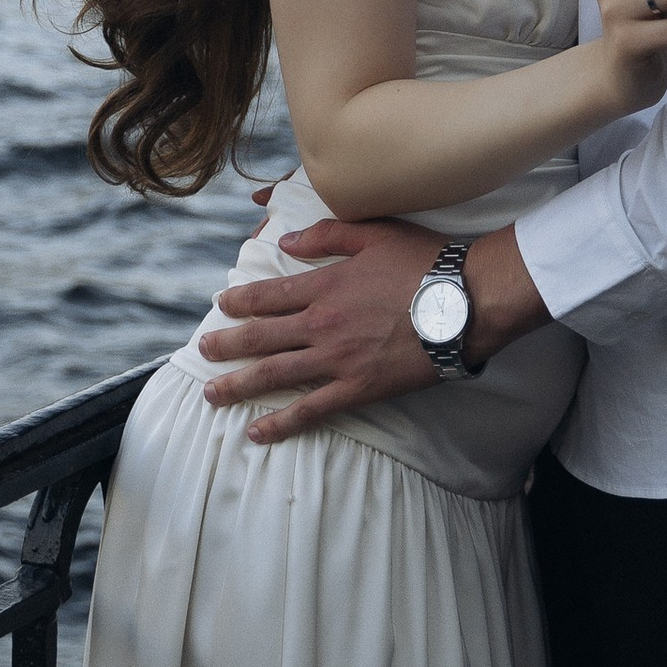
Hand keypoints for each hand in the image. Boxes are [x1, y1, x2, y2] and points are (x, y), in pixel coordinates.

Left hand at [198, 216, 441, 442]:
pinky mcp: (358, 388)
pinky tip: (257, 432)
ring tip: (212, 393)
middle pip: (261, 337)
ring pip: (275, 374)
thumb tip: (286, 241)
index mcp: (325, 286)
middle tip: (202, 351)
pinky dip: (281, 423)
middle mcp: (322, 324)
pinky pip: (310, 410)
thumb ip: (326, 238)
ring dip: (238, 385)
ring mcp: (337, 359)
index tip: (221, 305)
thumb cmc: (424, 263)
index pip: (268, 295)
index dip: (240, 301)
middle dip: (226, 344)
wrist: (464, 303)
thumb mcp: (373, 234)